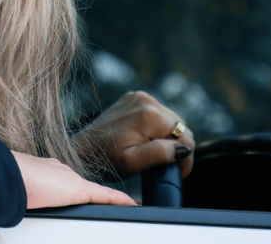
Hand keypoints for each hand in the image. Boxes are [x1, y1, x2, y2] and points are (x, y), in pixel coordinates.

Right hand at [11, 151, 136, 208]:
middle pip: (77, 184)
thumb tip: (11, 202)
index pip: (60, 176)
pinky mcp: (80, 190)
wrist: (9, 175)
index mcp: (43, 169)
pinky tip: (131, 205)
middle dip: (86, 193)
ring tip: (118, 205)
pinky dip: (119, 200)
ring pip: (93, 190)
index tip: (68, 188)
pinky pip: (106, 196)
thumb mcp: (15, 187)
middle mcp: (59, 170)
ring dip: (104, 199)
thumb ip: (20, 192)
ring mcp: (70, 179)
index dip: (66, 183)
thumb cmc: (6, 181)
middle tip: (99, 201)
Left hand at [74, 91, 194, 177]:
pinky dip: (156, 127)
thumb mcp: (133, 162)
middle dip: (177, 147)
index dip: (186, 158)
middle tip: (165, 164)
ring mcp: (140, 97)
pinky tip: (144, 139)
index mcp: (150, 115)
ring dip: (167, 136)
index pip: (185, 137)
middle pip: (180, 127)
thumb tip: (181, 147)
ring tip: (153, 152)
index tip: (178, 173)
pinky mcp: (134, 98)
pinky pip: (157, 113)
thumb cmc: (106, 159)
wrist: (84, 148)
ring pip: (170, 120)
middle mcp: (147, 100)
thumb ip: (159, 153)